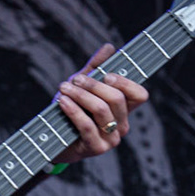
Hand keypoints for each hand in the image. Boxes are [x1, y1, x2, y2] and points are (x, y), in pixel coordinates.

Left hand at [53, 44, 149, 162]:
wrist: (54, 140)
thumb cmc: (71, 111)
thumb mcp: (83, 87)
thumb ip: (96, 68)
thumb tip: (109, 47)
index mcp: (124, 109)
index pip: (140, 95)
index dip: (126, 83)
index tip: (107, 75)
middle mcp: (122, 125)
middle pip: (117, 98)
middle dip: (94, 85)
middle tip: (76, 79)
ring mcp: (111, 138)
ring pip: (101, 110)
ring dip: (80, 95)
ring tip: (64, 88)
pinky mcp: (96, 148)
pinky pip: (87, 125)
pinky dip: (73, 110)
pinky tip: (63, 101)